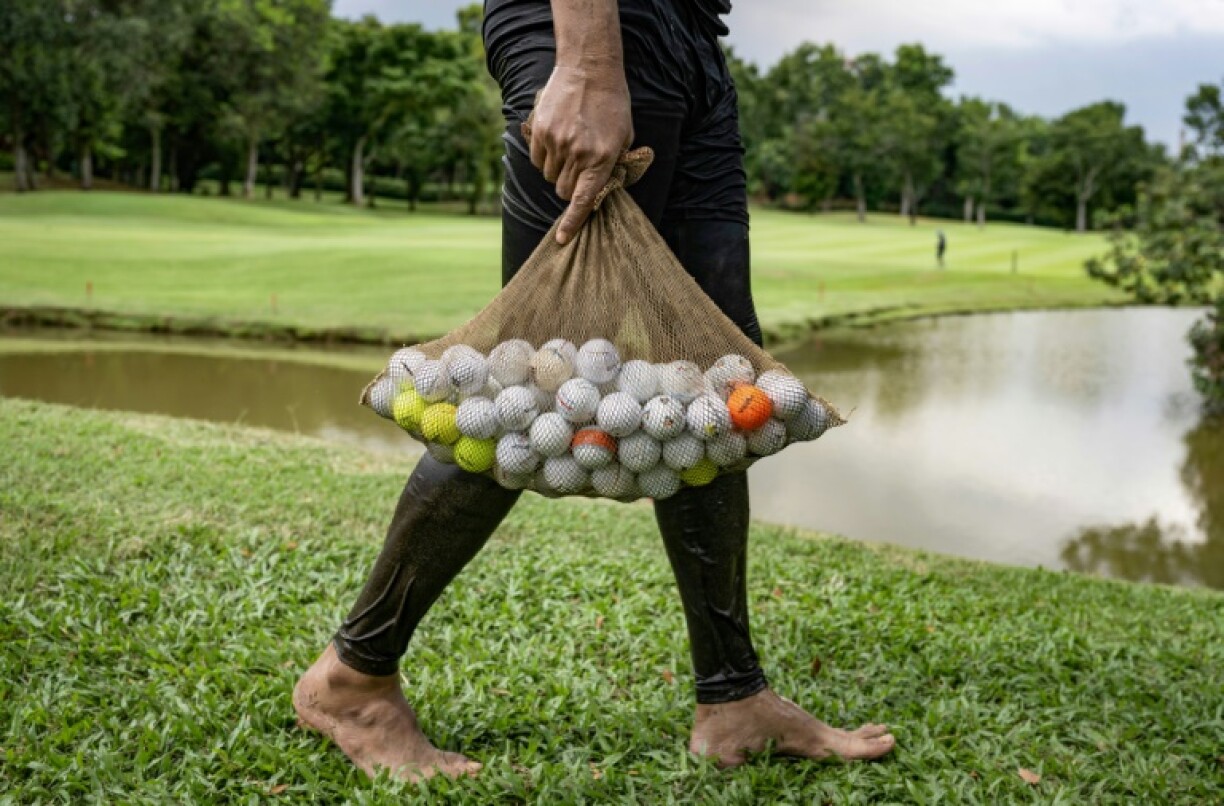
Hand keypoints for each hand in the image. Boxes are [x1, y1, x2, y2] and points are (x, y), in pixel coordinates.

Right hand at [530, 64, 631, 243]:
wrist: (590, 68)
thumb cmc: (612, 103)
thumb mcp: (624, 136)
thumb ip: (614, 163)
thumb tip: (601, 188)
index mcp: (602, 159)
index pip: (584, 200)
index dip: (572, 222)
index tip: (562, 239)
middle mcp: (578, 154)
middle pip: (563, 190)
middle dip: (569, 188)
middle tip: (577, 171)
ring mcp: (557, 142)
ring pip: (549, 176)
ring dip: (557, 171)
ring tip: (569, 148)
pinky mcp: (541, 131)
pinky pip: (538, 159)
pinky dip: (544, 157)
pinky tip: (556, 140)